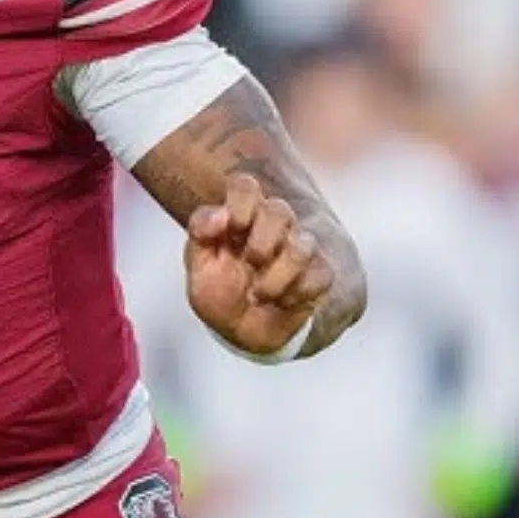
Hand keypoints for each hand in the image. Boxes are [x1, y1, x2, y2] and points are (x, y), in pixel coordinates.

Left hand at [184, 174, 333, 355]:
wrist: (242, 332)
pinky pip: (320, 275)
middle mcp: (272, 227)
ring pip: (303, 245)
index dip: (241, 202)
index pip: (246, 185)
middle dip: (261, 243)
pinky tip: (282, 303)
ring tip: (259, 294)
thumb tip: (221, 215)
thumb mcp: (198, 266)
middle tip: (249, 263)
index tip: (232, 228)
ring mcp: (298, 248)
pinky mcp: (319, 274)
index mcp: (240, 217)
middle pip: (279, 209)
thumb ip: (200, 232)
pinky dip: (296, 295)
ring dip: (276, 277)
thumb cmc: (219, 292)